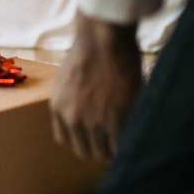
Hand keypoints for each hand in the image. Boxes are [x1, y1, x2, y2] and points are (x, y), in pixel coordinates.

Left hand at [50, 11, 142, 161]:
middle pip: (85, 151)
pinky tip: (135, 136)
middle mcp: (72, 118)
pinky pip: (121, 146)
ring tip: (127, 140)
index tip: (93, 139)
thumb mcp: (69, 77)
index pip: (65, 140)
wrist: (103, 39)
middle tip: (115, 143)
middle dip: (100, 150)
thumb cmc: (91, 49)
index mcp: (58, 107)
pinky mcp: (115, 121)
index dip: (81, 141)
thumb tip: (87, 108)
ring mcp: (93, 122)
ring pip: (104, 153)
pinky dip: (128, 144)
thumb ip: (74, 98)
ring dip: (115, 150)